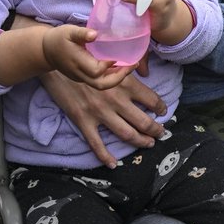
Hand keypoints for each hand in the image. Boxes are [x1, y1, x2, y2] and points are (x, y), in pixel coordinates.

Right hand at [38, 68, 166, 167]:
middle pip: (143, 122)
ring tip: (148, 144)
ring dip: (140, 141)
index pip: (151, 99)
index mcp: (126, 83)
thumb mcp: (112, 61)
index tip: (164, 111)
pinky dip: (106, 157)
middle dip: (155, 130)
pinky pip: (97, 144)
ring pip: (127, 134)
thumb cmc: (87, 59)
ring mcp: (100, 113)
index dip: (161, 108)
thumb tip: (144, 72)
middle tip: (161, 133)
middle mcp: (117, 100)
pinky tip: (114, 164)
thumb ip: (129, 68)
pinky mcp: (84, 121)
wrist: (59, 64)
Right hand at [41, 24, 133, 89]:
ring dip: (117, 78)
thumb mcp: (69, 31)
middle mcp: (80, 74)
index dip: (109, 65)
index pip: (97, 71)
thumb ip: (82, 33)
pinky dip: (111, 76)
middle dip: (119, 77)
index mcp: (78, 62)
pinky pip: (99, 81)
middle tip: (133, 65)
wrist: (45, 51)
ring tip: (130, 66)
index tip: (118, 55)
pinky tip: (120, 67)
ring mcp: (82, 78)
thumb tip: (95, 34)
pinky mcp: (83, 78)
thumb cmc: (59, 38)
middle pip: (102, 84)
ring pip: (102, 85)